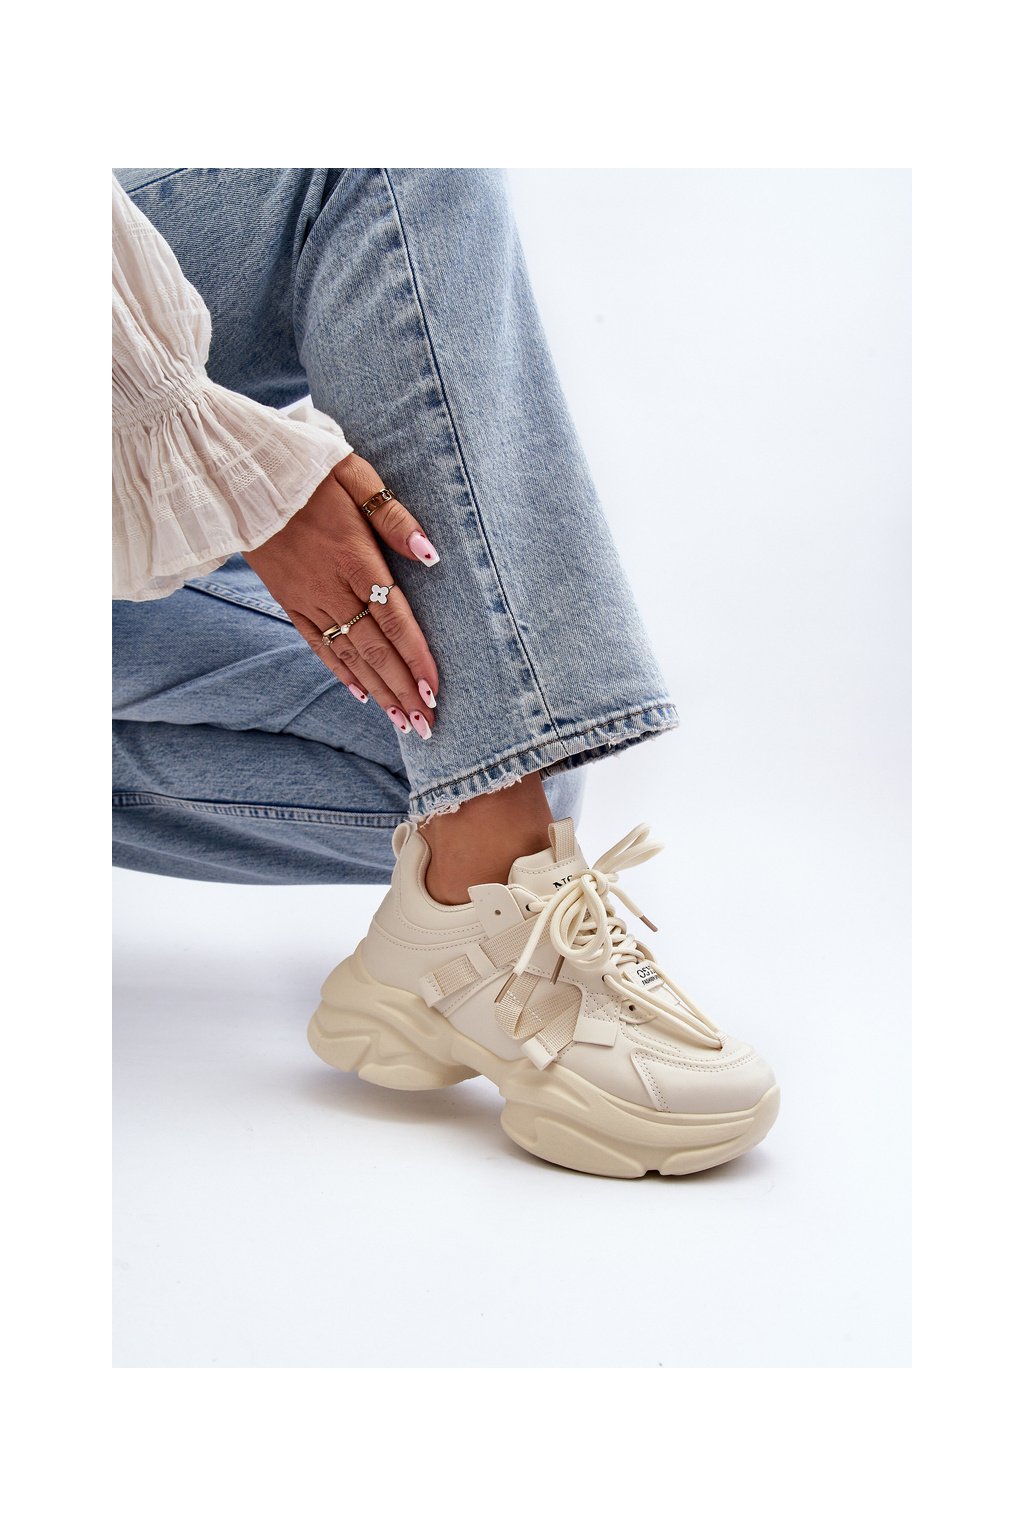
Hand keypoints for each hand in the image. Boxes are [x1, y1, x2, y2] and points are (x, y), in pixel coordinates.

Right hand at [243, 454, 440, 736]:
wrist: (235, 472)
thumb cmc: (304, 467)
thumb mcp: (354, 474)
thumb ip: (393, 517)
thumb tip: (430, 554)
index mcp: (354, 557)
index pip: (394, 619)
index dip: (416, 658)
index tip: (435, 691)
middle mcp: (331, 586)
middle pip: (375, 649)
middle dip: (403, 691)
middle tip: (427, 727)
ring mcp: (307, 598)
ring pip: (349, 655)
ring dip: (378, 692)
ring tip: (402, 723)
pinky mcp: (288, 600)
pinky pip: (317, 644)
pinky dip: (341, 672)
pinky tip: (361, 695)